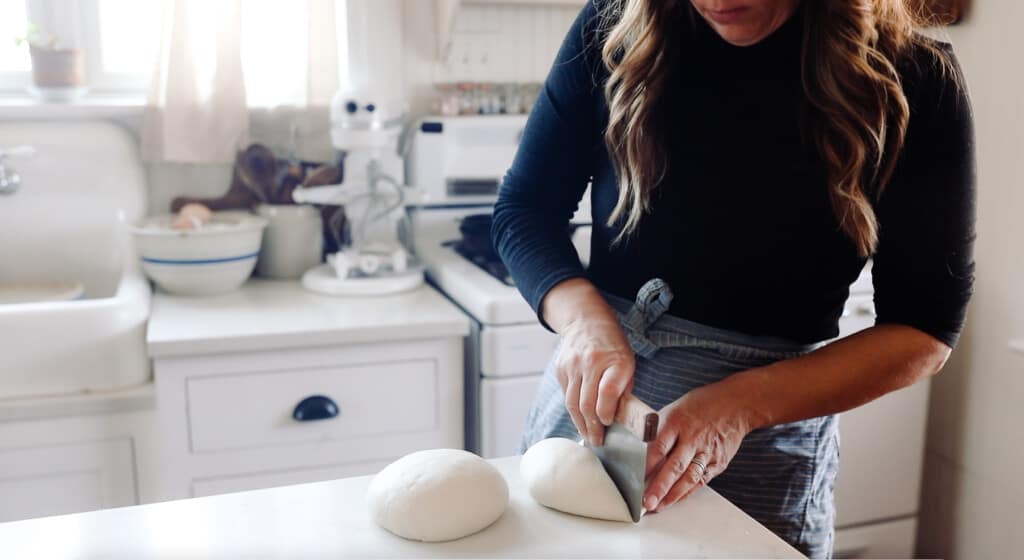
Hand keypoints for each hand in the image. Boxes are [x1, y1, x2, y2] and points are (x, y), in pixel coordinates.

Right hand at [542, 279, 634, 446]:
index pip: (607, 392)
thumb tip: (619, 418)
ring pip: (573, 404)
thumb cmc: (613, 346)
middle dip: (592, 427)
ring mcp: (573, 366)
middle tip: (597, 442)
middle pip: (587, 403)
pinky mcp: (561, 369)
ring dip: (580, 424)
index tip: (608, 424)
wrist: (586, 321)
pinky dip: (573, 410)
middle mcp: (592, 363)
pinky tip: (580, 419)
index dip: (606, 413)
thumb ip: (623, 389)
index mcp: (615, 361)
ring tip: (588, 437)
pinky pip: (566, 396)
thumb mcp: (628, 362)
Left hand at [643, 383, 753, 512]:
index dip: (646, 465)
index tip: (635, 479)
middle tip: (646, 503)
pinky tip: (675, 500)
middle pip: (674, 466)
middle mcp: (692, 438)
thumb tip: (637, 446)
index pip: (659, 446)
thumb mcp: (675, 408)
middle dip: (659, 487)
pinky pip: (701, 480)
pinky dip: (687, 492)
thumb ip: (659, 428)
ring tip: (658, 507)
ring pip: (689, 478)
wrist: (737, 404)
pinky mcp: (719, 462)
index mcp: (677, 421)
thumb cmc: (701, 404)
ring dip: (672, 495)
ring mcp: (707, 451)